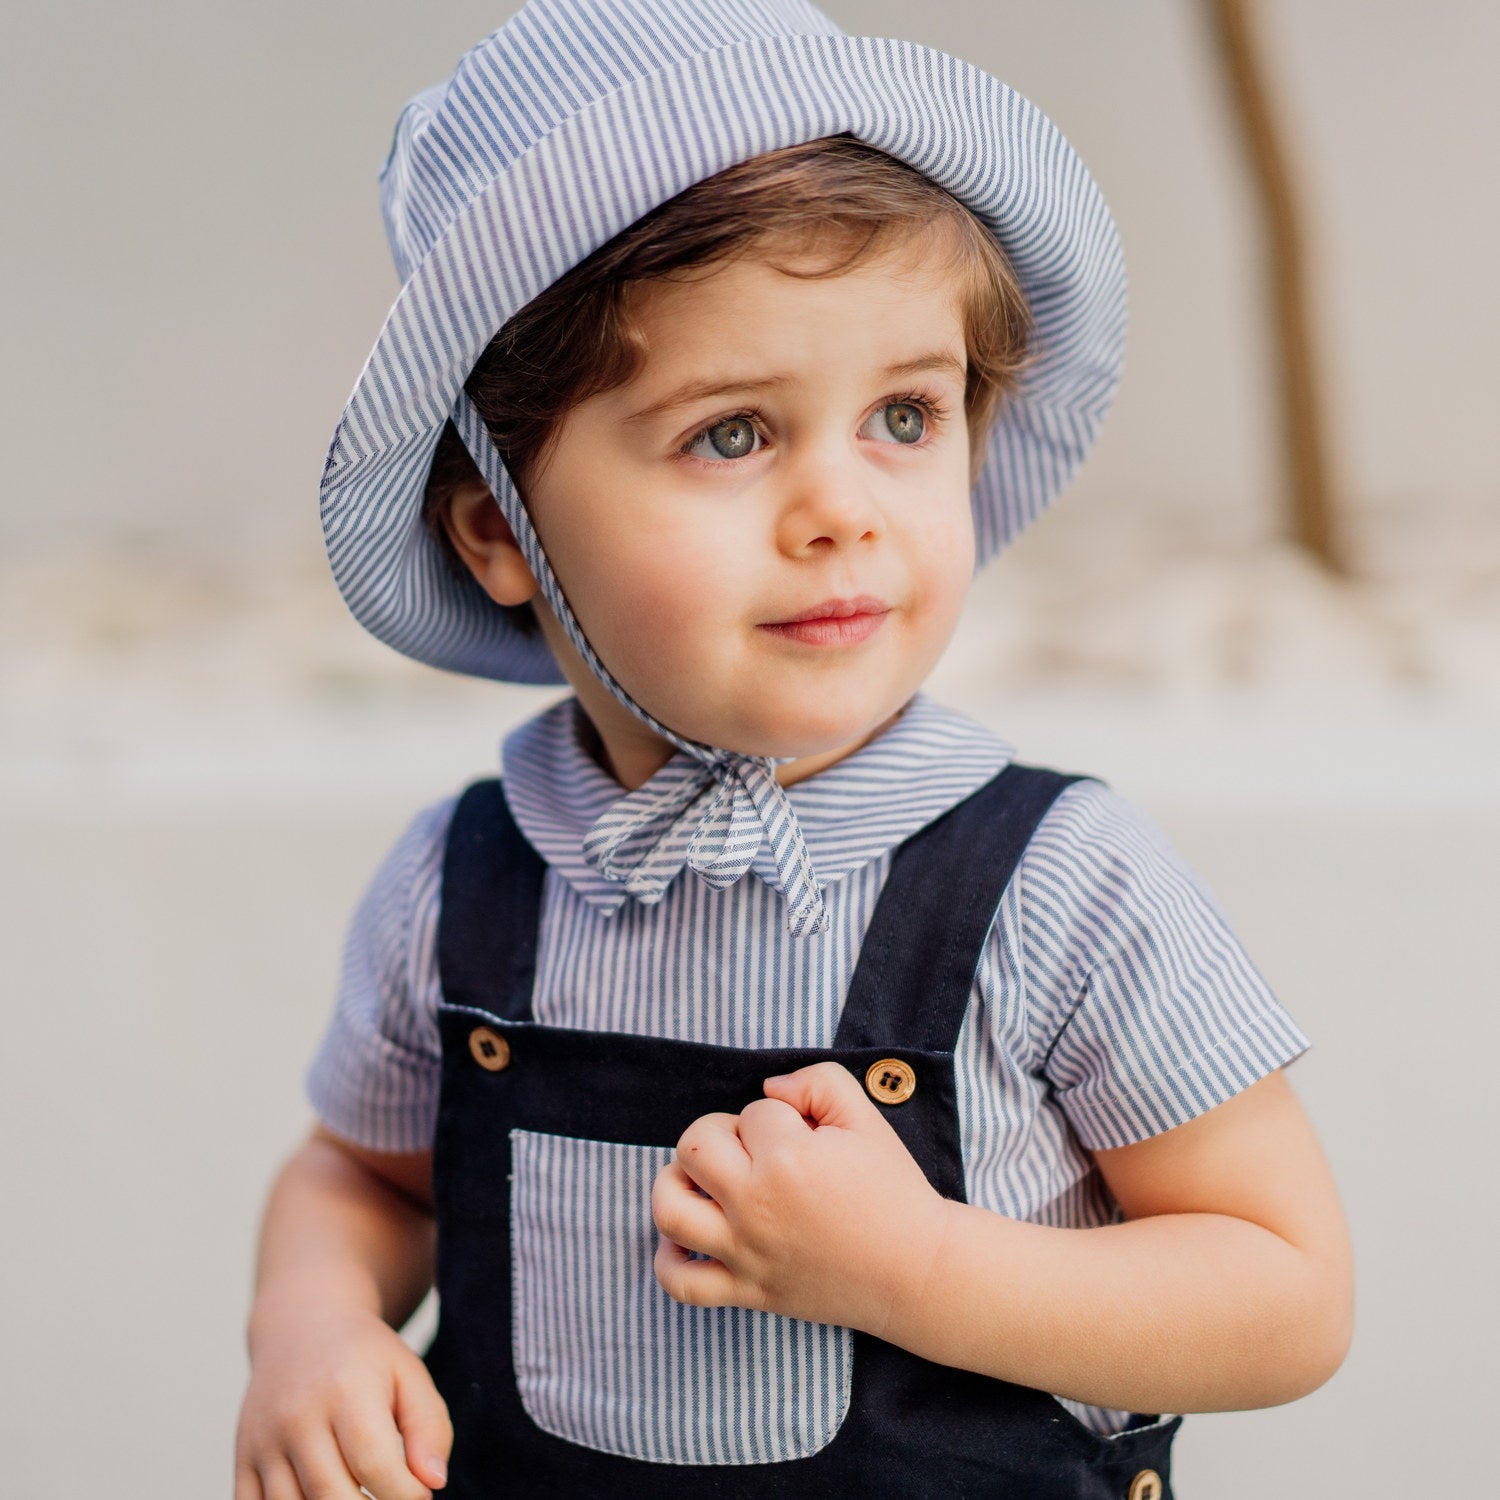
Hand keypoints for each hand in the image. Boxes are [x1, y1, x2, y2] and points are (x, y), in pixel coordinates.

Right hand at [235, 1298, 450, 1499]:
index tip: (421, 1496)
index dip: (404, 1495)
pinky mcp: (243, 1460)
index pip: (374, 1464)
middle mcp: (298, 1418)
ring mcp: (264, 1442)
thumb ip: (429, 1426)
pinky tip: (321, 1499)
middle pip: (333, 1497)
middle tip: (390, 1499)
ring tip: (359, 1496)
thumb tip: (433, 1482)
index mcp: (346, 1391)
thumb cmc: (365, 1356)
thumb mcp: (409, 1374)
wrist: (301, 1327)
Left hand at [651, 1061, 951, 1335]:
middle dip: (722, 1133)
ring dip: (677, 1182)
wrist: (916, 1269)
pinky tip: (688, 1236)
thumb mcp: (866, 1117)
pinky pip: (681, 1283)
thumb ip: (817, 1081)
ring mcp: (746, 1253)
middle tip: (755, 1148)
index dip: (778, 1115)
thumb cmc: (892, 1191)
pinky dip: (668, 1258)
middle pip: (695, 1145)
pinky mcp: (747, 1292)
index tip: (805, 1136)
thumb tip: (771, 1088)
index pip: (753, 1112)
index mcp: (787, 1158)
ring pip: (670, 1208)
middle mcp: (756, 1206)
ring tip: (704, 1180)